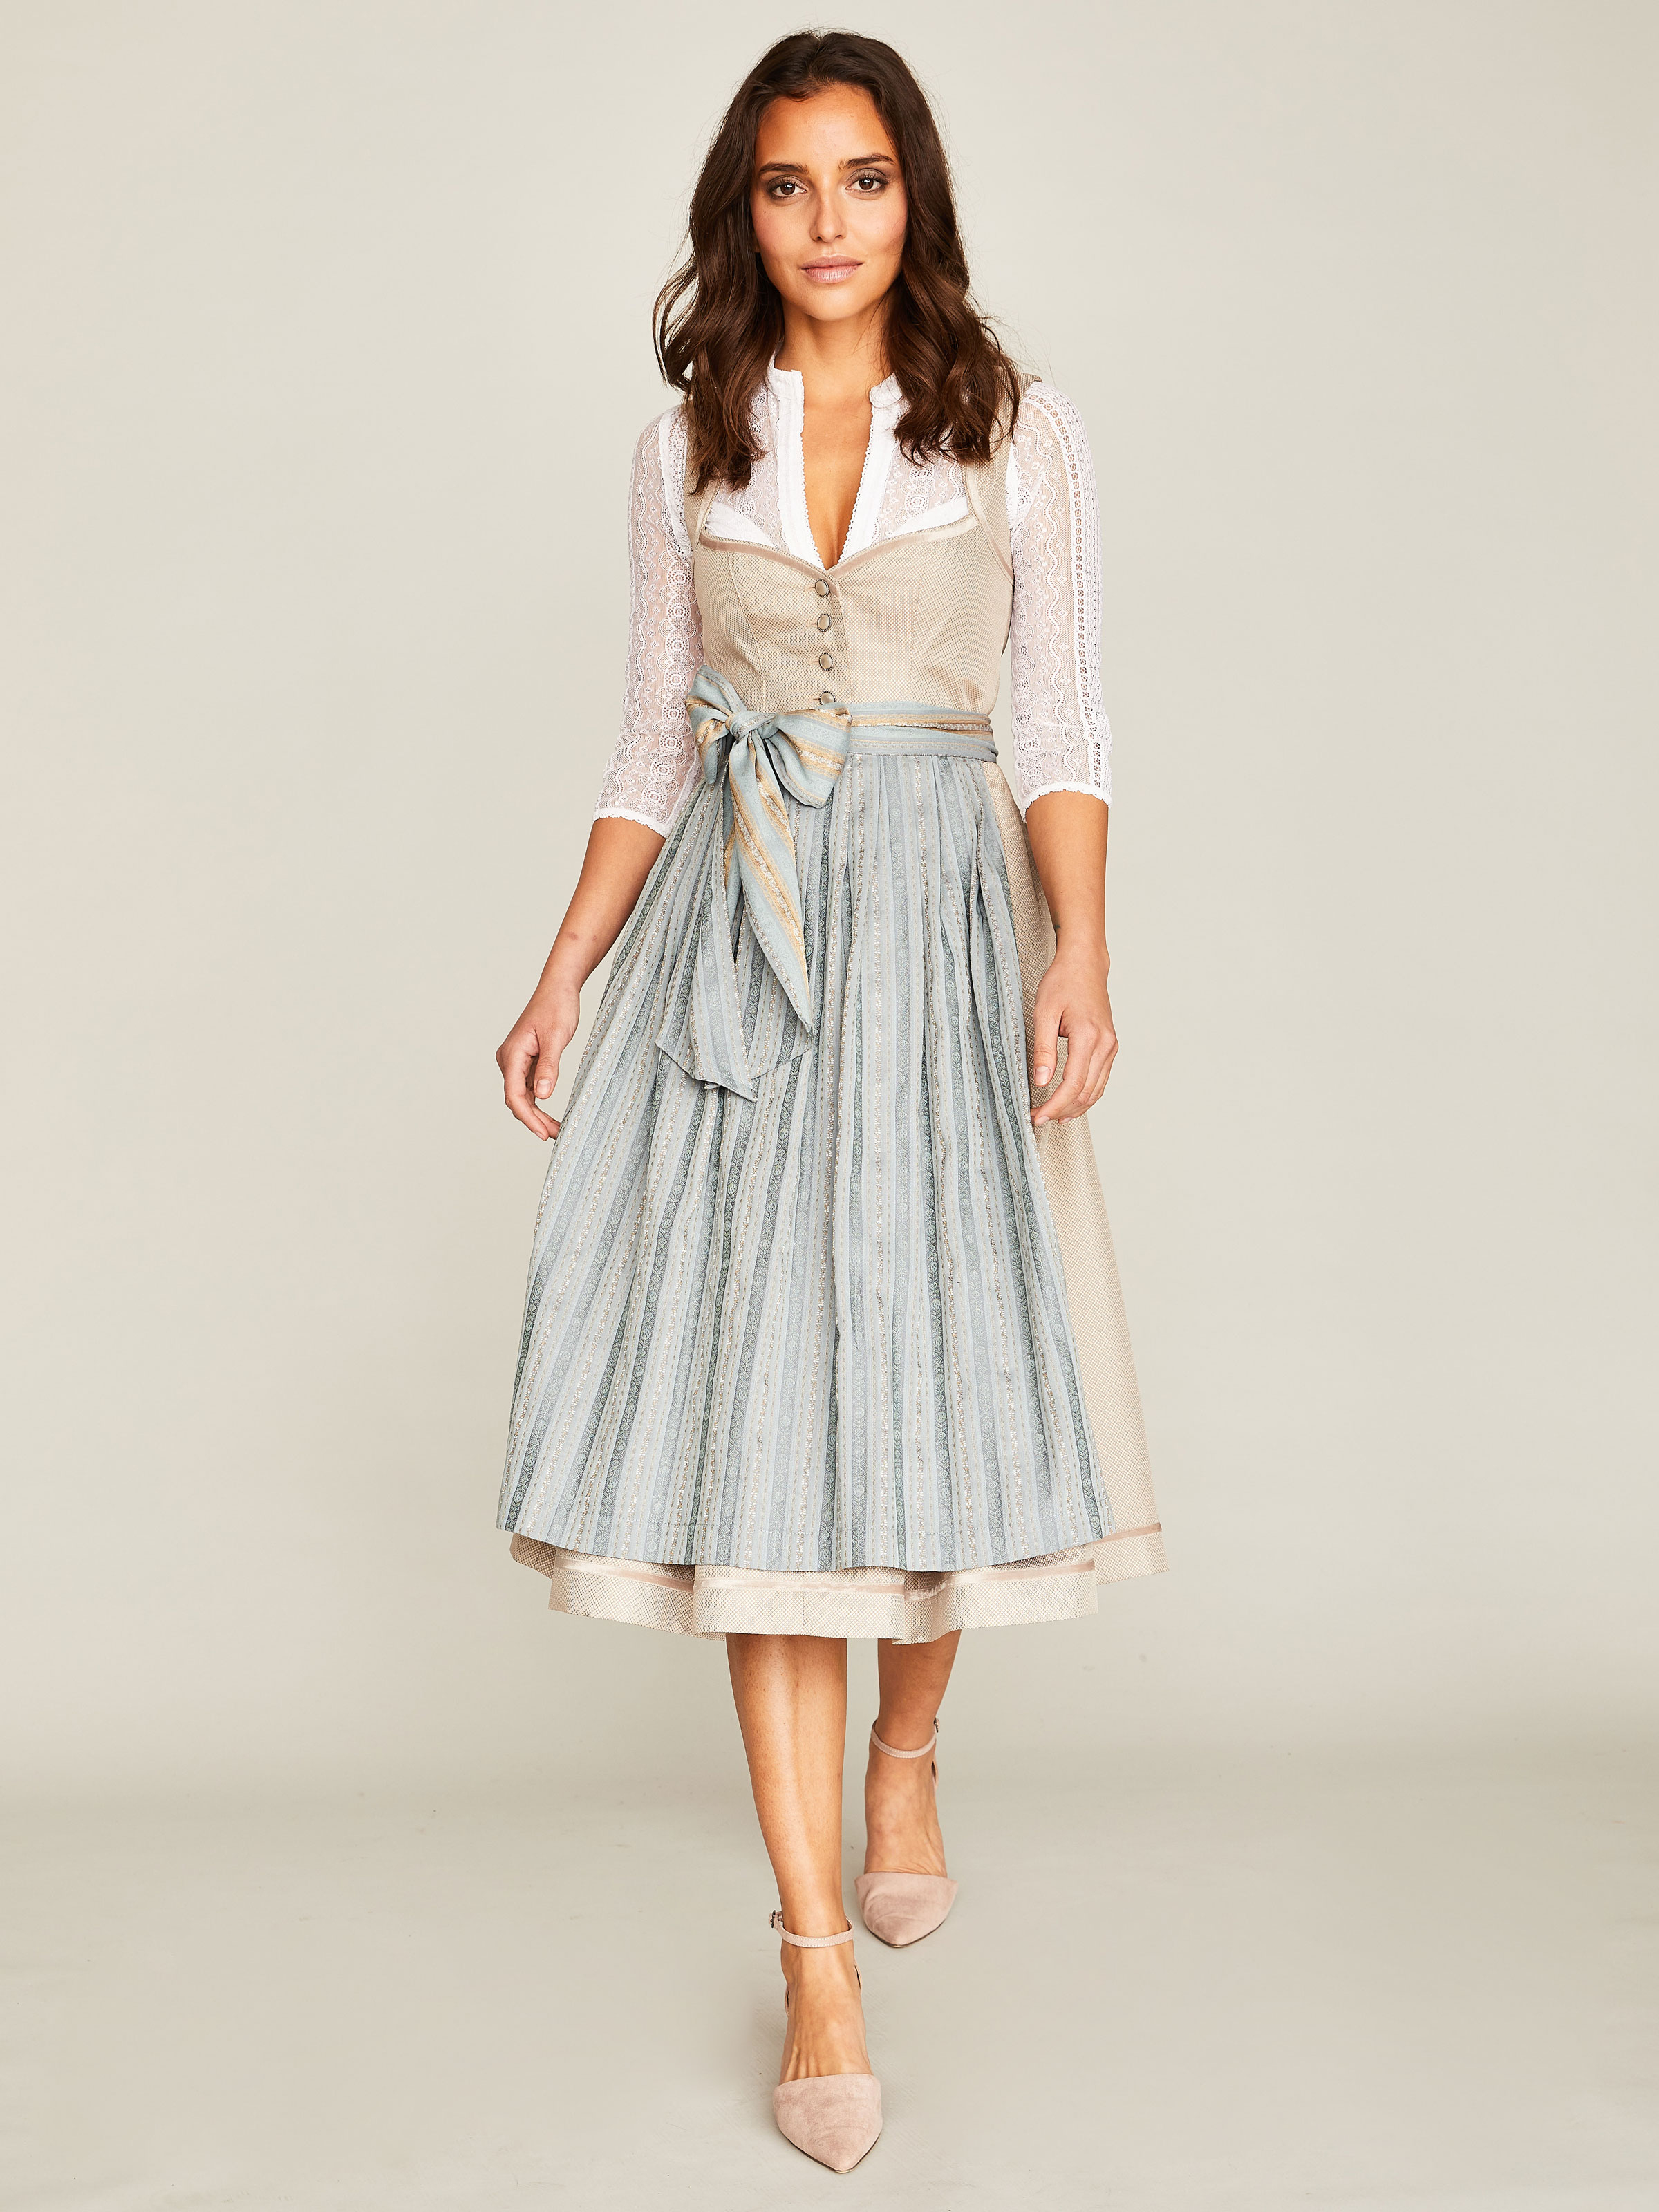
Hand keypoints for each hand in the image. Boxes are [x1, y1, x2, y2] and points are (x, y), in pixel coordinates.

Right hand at [497, 980, 579, 1140]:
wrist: (558, 989)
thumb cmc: (557, 1008)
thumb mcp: (557, 1038)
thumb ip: (549, 1067)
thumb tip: (542, 1096)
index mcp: (512, 1054)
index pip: (514, 1095)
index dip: (528, 1117)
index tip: (543, 1133)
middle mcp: (509, 1060)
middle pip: (516, 1099)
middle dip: (534, 1120)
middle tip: (555, 1135)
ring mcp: (516, 1061)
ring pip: (522, 1096)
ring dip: (536, 1114)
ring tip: (555, 1129)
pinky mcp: (525, 1061)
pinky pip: (528, 1087)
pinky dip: (538, 1102)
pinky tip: (549, 1114)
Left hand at [1029, 939, 1116, 1124]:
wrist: (1085, 965)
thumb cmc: (1062, 983)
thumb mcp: (1044, 1012)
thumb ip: (1043, 1049)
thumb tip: (1040, 1081)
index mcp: (1089, 1036)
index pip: (1074, 1084)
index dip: (1055, 1105)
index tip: (1037, 1116)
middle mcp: (1106, 1045)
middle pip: (1087, 1092)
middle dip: (1062, 1111)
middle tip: (1038, 1118)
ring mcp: (1111, 1047)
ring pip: (1096, 1090)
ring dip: (1075, 1108)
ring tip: (1052, 1116)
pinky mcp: (1110, 1047)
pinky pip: (1100, 1080)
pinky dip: (1086, 1096)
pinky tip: (1070, 1103)